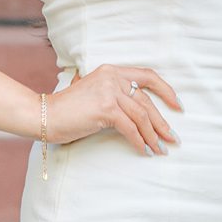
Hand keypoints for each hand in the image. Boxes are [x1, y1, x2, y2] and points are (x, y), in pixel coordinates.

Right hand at [43, 64, 180, 153]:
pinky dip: (139, 141)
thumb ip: (113, 94)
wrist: (44, 115)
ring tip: (161, 149)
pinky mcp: (105, 109)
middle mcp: (112, 77)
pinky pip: (130, 128)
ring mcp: (109, 92)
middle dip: (162, 122)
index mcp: (111, 70)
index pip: (147, 76)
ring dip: (154, 136)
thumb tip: (140, 113)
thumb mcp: (94, 93)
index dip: (166, 90)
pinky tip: (144, 151)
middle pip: (147, 101)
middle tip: (173, 138)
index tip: (178, 106)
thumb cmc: (68, 109)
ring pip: (142, 116)